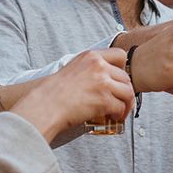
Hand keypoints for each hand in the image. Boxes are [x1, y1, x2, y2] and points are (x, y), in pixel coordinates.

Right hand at [4, 49, 133, 140]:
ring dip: (126, 104)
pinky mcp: (104, 100)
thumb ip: (89, 69)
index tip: (119, 80)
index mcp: (91, 56)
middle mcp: (98, 66)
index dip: (123, 69)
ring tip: (120, 111)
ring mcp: (102, 82)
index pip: (120, 55)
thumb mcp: (72, 69)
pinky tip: (113, 117)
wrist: (44, 106)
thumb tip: (104, 79)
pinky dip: (120, 114)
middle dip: (125, 90)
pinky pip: (121, 107)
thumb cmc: (53, 92)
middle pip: (126, 77)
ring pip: (128, 92)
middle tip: (121, 101)